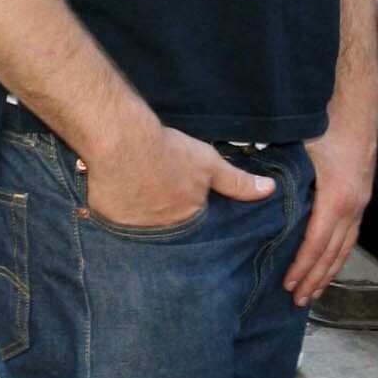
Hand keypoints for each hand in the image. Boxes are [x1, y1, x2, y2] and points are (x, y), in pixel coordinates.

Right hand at [80, 121, 273, 231]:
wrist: (123, 142)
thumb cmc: (169, 152)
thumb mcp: (209, 164)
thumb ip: (238, 182)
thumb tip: (269, 190)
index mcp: (187, 220)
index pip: (192, 229)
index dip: (186, 217)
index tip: (179, 205)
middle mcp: (161, 233)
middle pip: (166, 234)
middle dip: (164, 224)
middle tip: (157, 203)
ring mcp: (133, 231)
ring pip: (140, 232)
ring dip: (141, 222)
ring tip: (138, 202)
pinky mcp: (108, 223)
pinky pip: (115, 225)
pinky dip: (117, 217)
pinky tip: (116, 201)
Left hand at [284, 108, 375, 307]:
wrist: (357, 105)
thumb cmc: (327, 123)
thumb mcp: (299, 148)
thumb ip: (278, 174)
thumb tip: (251, 192)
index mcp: (336, 197)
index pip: (317, 242)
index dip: (303, 266)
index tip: (288, 284)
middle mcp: (353, 205)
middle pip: (333, 252)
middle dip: (316, 278)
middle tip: (299, 300)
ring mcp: (360, 202)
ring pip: (346, 247)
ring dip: (329, 272)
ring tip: (315, 292)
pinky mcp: (362, 197)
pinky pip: (352, 235)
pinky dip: (340, 254)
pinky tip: (330, 264)